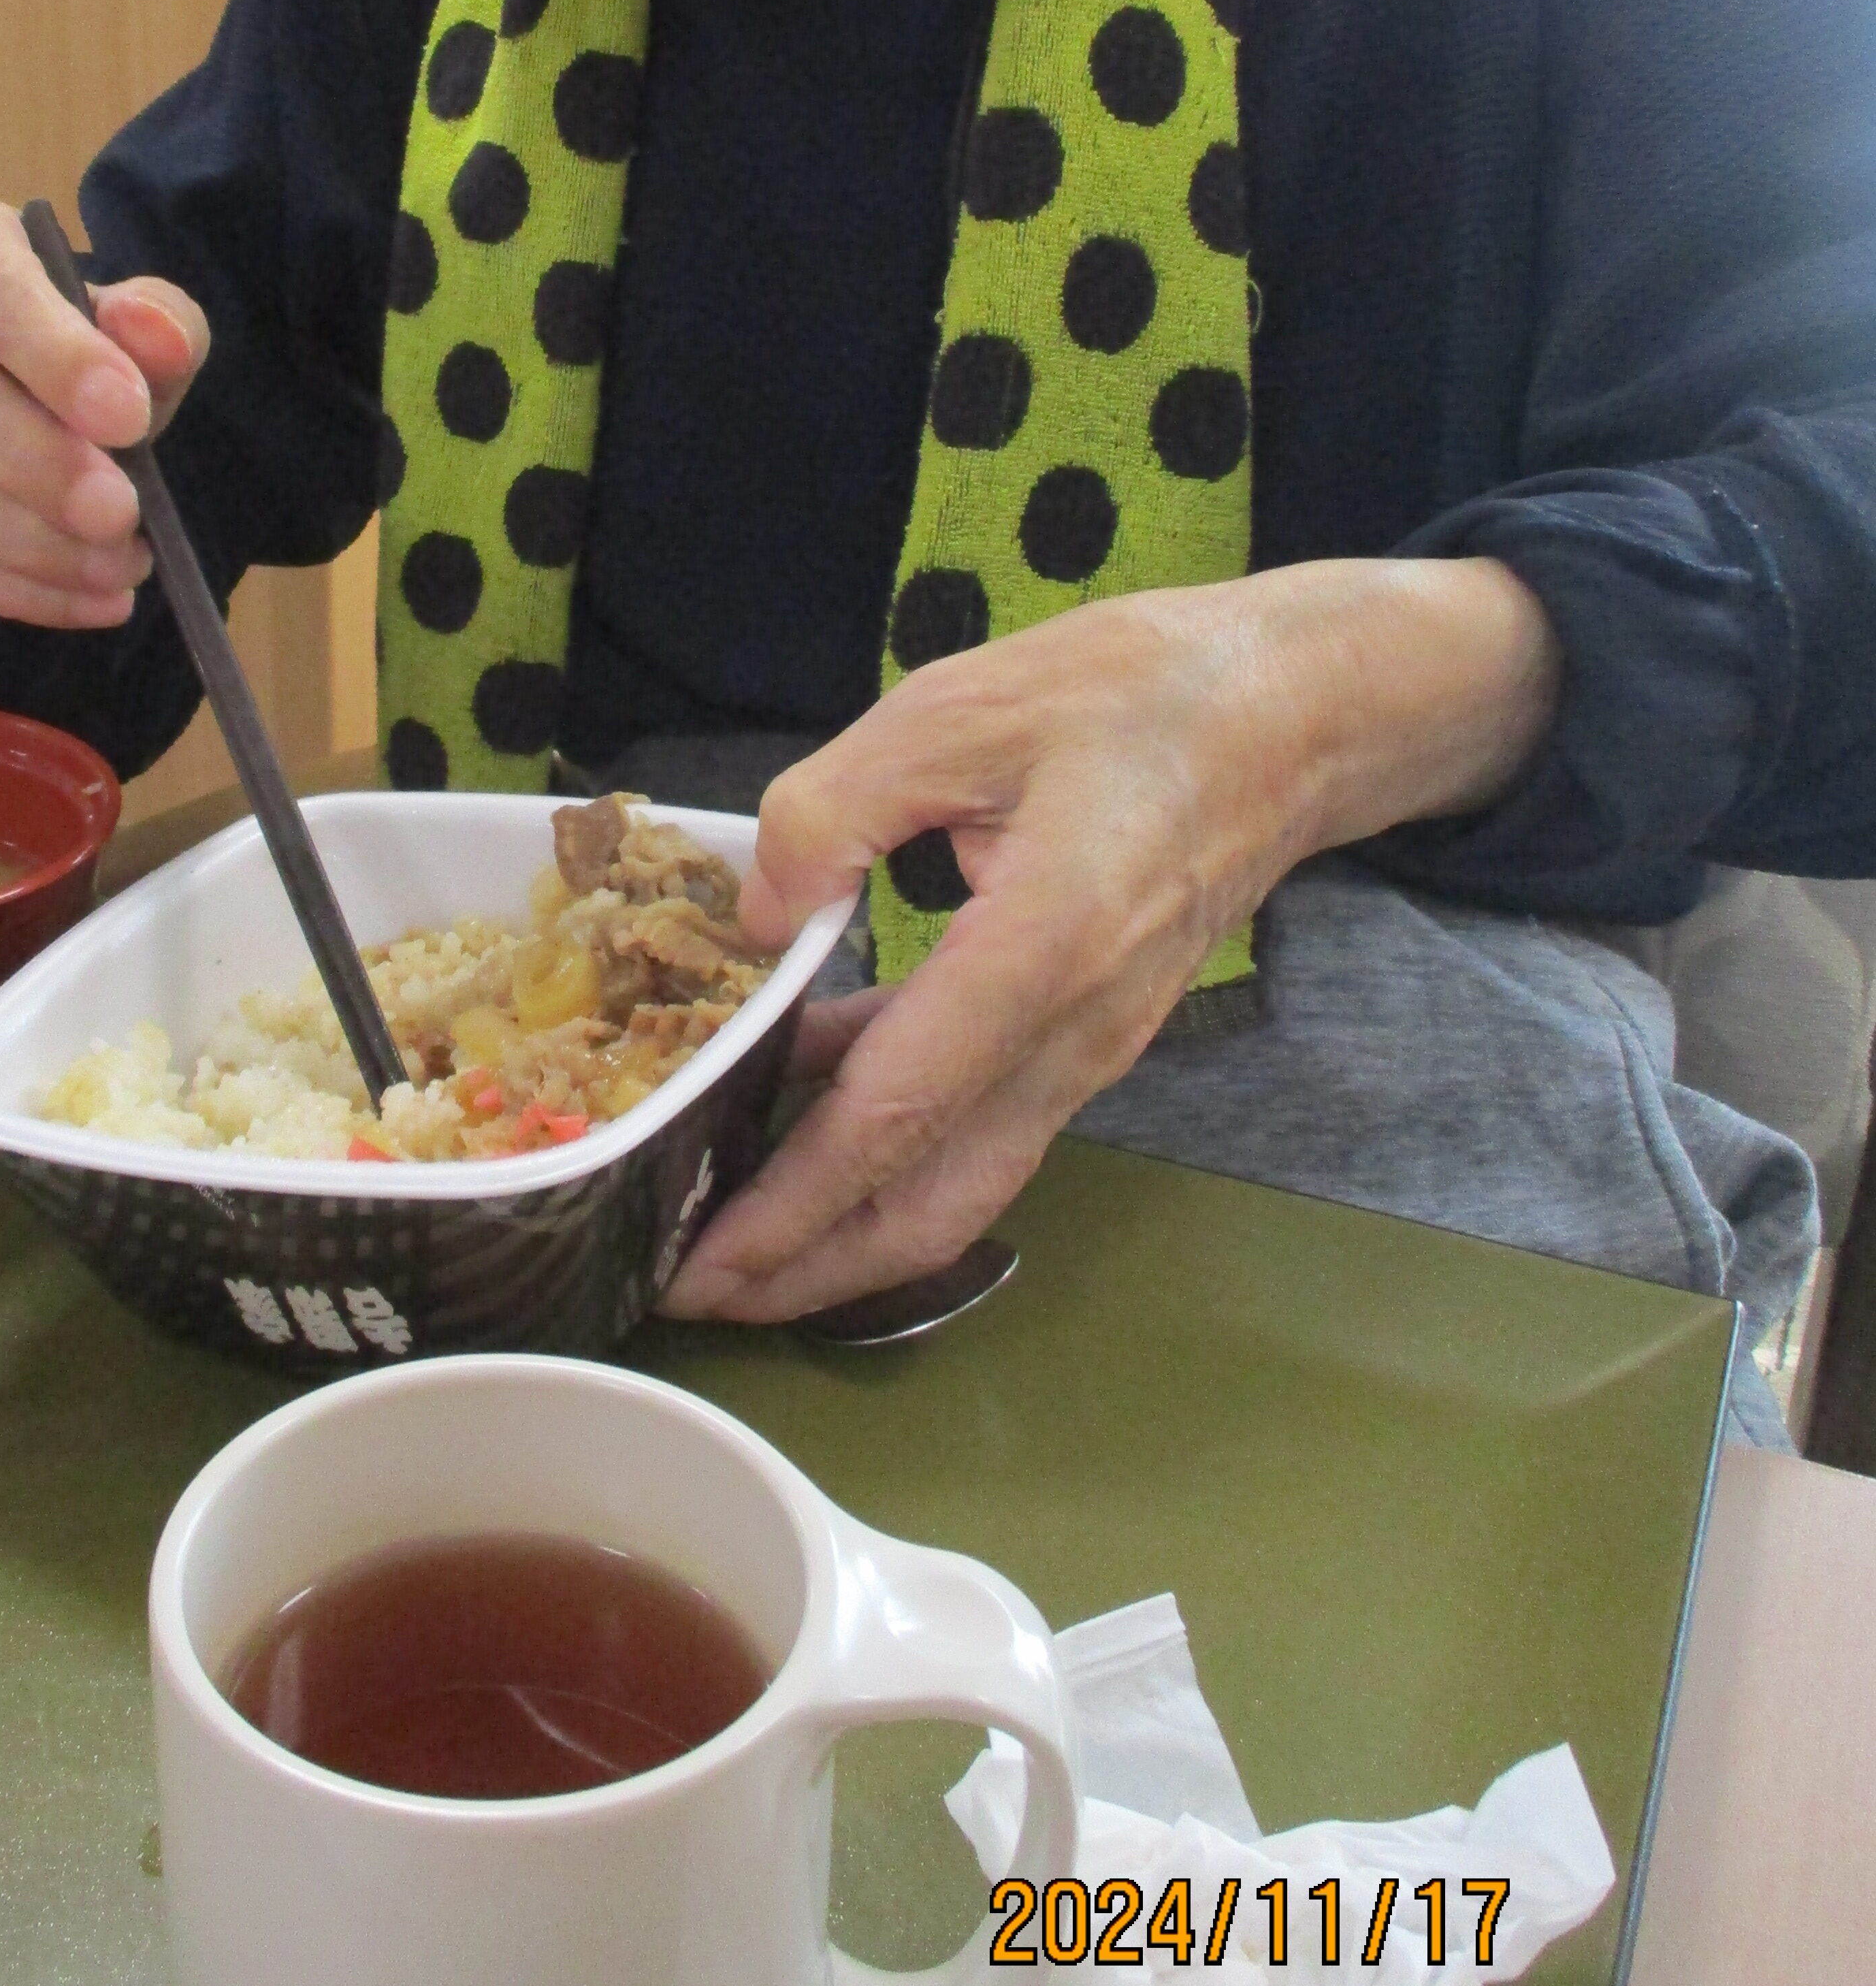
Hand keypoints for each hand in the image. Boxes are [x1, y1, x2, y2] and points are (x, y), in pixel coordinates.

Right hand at [0, 194, 209, 627]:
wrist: (13, 400)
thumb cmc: (75, 354)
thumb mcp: (136, 329)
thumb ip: (158, 326)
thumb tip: (157, 338)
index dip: (53, 353)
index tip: (129, 418)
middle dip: (34, 463)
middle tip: (122, 517)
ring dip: (21, 542)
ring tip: (118, 568)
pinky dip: (0, 586)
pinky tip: (80, 600)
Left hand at [661, 558, 1557, 1325]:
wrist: (1294, 714)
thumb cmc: (1133, 694)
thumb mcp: (955, 709)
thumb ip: (833, 809)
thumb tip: (762, 915)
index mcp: (1040, 948)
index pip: (897, 1116)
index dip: (791, 1204)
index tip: (700, 1261)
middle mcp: (1074, 1031)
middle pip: (935, 1202)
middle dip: (809, 1269)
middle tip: (691, 1291)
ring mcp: (1090, 1044)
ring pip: (962, 1180)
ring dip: (846, 1225)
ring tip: (726, 1230)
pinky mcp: (1089, 1032)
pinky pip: (983, 1120)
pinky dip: (893, 1146)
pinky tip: (801, 1111)